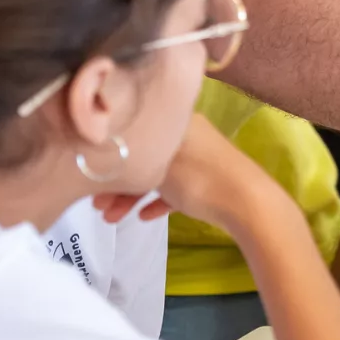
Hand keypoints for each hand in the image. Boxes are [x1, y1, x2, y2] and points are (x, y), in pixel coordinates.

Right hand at [97, 114, 270, 230]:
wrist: (249, 203)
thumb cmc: (199, 177)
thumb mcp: (158, 167)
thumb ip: (131, 164)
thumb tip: (107, 161)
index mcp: (177, 121)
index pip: (137, 133)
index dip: (111, 154)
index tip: (90, 175)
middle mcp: (188, 134)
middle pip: (146, 156)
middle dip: (118, 181)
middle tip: (96, 203)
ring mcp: (201, 159)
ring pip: (159, 176)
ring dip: (133, 196)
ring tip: (111, 219)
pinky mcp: (210, 182)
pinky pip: (178, 190)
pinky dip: (160, 202)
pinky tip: (143, 218)